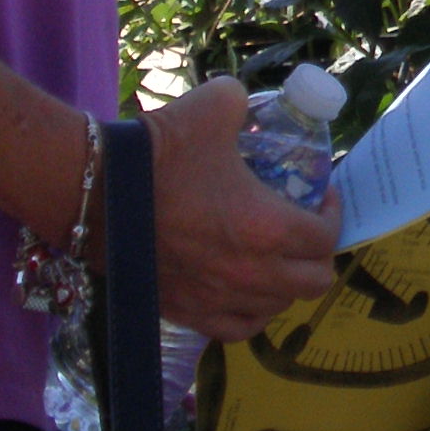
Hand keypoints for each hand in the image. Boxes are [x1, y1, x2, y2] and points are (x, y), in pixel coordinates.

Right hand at [145, 77, 341, 339]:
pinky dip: (253, 312)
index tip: (322, 194)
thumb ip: (245, 103)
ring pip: (278, 307)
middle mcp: (250, 273)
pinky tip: (249, 292)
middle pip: (313, 281)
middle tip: (305, 226)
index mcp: (267, 227)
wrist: (96, 192)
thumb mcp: (217, 106)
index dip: (332, 213)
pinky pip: (238, 329)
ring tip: (278, 256)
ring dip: (288, 282)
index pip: (325, 237)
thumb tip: (247, 102)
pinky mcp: (186, 313)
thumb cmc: (160, 151)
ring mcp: (218, 298)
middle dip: (318, 252)